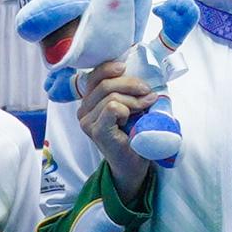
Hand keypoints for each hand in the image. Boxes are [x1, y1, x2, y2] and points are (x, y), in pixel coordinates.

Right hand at [72, 51, 157, 168]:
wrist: (134, 163)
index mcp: (89, 101)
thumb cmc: (133, 133)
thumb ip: (126, 89)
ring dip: (134, 100)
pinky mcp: (96, 131)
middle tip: (148, 93)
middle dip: (130, 85)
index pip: (94, 76)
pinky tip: (130, 120)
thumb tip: (138, 70)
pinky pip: (112, 107)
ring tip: (145, 107)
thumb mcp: (129, 105)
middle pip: (104, 84)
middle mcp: (83, 111)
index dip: (109, 68)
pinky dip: (126, 109)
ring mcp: (87, 122)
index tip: (125, 67)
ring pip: (110, 95)